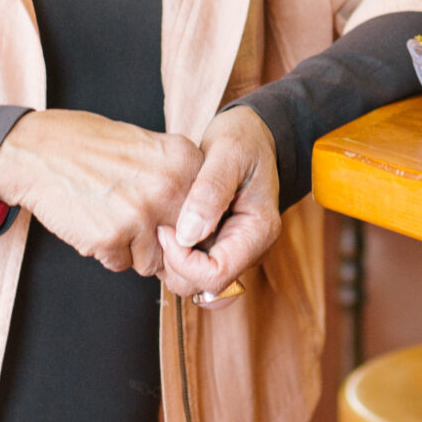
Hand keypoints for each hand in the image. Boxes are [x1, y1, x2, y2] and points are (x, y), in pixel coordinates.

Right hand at [0, 109, 202, 278]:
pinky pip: (121, 264)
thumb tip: (200, 232)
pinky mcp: (111, 238)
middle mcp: (170, 187)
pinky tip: (93, 223)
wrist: (40, 151)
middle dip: (164, 245)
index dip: (191, 229)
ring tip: (111, 218)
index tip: (173, 226)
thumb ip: (180, 182)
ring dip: (133, 250)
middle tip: (139, 228)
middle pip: (186, 244)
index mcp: (185, 161)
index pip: (210, 217)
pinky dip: (107, 252)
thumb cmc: (93, 149)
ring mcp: (141, 214)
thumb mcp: (150, 149)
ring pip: (153, 262)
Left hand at [157, 106, 278, 304]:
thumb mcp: (228, 153)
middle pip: (205, 287)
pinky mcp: (221, 247)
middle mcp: (251, 249)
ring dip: (174, 263)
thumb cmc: (243, 139)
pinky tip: (170, 229)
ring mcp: (236, 251)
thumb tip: (189, 235)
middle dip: (175, 264)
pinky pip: (195, 270)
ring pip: (197, 284)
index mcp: (259, 231)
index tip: (165, 228)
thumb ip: (210, 191)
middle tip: (162, 225)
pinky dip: (177, 257)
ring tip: (166, 225)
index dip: (183, 260)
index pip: (216, 275)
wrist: (251, 134)